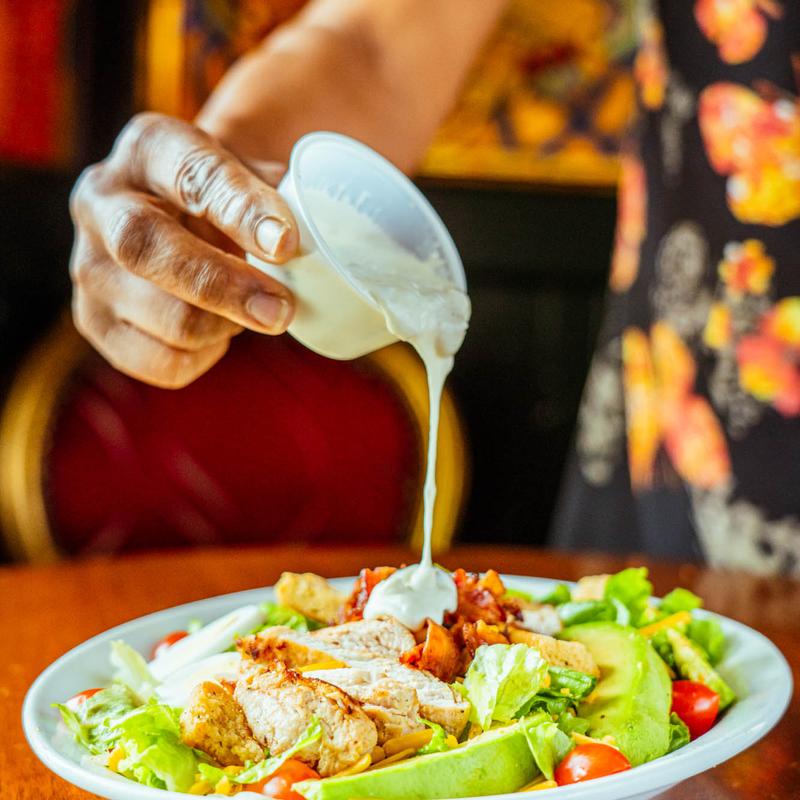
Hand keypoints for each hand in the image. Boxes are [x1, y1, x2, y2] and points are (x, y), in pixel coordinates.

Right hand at [69, 112, 298, 387]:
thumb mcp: (251, 175)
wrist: (178, 217)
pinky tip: (217, 335)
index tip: (287, 243)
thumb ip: (278, 200)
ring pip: (163, 318)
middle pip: (146, 248)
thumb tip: (302, 245)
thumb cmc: (226, 198)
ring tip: (250, 312)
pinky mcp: (93, 321)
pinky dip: (202, 358)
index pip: (191, 173)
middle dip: (224, 287)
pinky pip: (159, 362)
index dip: (241, 211)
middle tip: (281, 311)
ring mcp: (87, 265)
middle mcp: (100, 200)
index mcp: (148, 147)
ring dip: (224, 327)